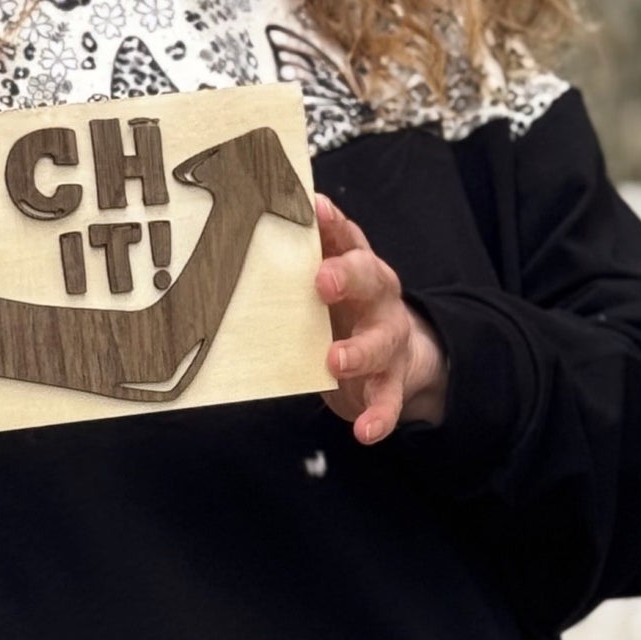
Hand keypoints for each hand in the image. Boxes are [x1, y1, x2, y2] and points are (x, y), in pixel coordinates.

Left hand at [313, 194, 448, 444]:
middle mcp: (377, 297)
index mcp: (357, 267)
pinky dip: (379, 415)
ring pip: (380, 341)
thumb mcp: (326, 282)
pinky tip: (366, 431)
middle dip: (348, 277)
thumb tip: (242, 230)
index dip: (332, 223)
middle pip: (371, 278)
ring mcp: (388, 339)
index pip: (348, 237)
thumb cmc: (344, 310)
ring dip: (358, 351)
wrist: (398, 355)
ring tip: (335, 361)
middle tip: (324, 281)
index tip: (315, 208)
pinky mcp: (390, 381)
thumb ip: (297, 262)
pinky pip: (389, 399)